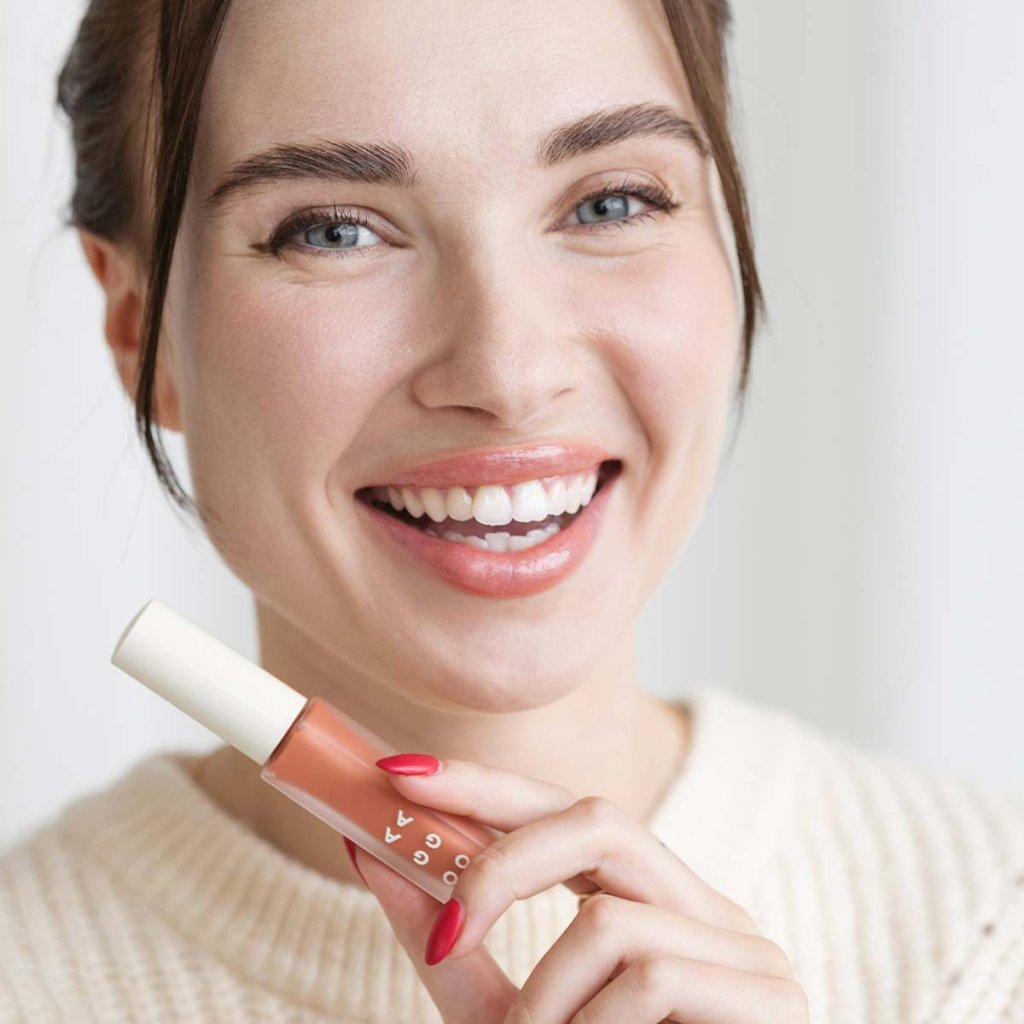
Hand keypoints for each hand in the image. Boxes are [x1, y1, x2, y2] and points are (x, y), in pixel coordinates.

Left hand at [350, 755, 808, 1023]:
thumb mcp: (503, 1011)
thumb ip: (448, 936)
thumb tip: (370, 851)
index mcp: (647, 897)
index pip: (564, 809)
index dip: (485, 783)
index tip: (401, 771)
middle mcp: (700, 905)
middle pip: (599, 820)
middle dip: (503, 867)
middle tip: (449, 931)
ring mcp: (744, 948)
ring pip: (612, 916)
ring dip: (543, 998)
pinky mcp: (769, 997)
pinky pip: (651, 975)